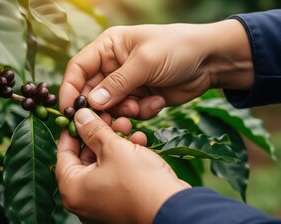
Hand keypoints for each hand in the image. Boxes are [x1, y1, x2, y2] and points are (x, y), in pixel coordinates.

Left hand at [56, 108, 190, 223]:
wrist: (175, 211)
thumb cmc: (138, 181)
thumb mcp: (113, 148)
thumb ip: (93, 130)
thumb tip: (79, 115)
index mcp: (72, 190)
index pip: (63, 152)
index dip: (72, 129)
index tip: (80, 113)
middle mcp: (83, 201)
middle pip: (84, 158)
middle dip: (99, 134)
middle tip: (108, 115)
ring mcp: (102, 206)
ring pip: (103, 165)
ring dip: (114, 143)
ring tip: (126, 123)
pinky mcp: (121, 206)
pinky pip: (116, 177)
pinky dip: (124, 159)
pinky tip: (138, 141)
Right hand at [59, 20, 252, 118]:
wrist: (211, 60)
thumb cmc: (177, 48)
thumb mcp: (145, 62)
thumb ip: (117, 84)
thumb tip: (92, 104)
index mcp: (108, 47)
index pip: (78, 69)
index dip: (70, 89)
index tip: (68, 110)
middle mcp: (112, 66)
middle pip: (91, 92)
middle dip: (100, 107)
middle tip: (110, 118)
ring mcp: (126, 84)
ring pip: (110, 107)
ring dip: (124, 111)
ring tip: (140, 105)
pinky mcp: (139, 98)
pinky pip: (129, 113)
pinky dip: (141, 111)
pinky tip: (157, 101)